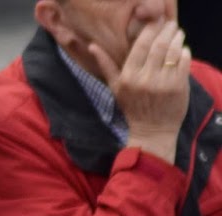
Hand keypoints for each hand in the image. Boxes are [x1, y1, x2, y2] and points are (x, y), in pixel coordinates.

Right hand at [87, 20, 189, 162]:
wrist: (152, 131)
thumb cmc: (133, 108)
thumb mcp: (115, 87)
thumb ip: (106, 65)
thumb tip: (92, 46)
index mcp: (128, 78)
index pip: (141, 46)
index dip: (150, 30)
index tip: (155, 23)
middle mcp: (145, 79)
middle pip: (159, 46)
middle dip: (167, 31)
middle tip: (170, 25)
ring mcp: (163, 83)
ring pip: (172, 52)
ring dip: (177, 39)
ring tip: (177, 34)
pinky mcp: (178, 86)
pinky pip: (184, 62)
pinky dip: (184, 52)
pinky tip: (181, 50)